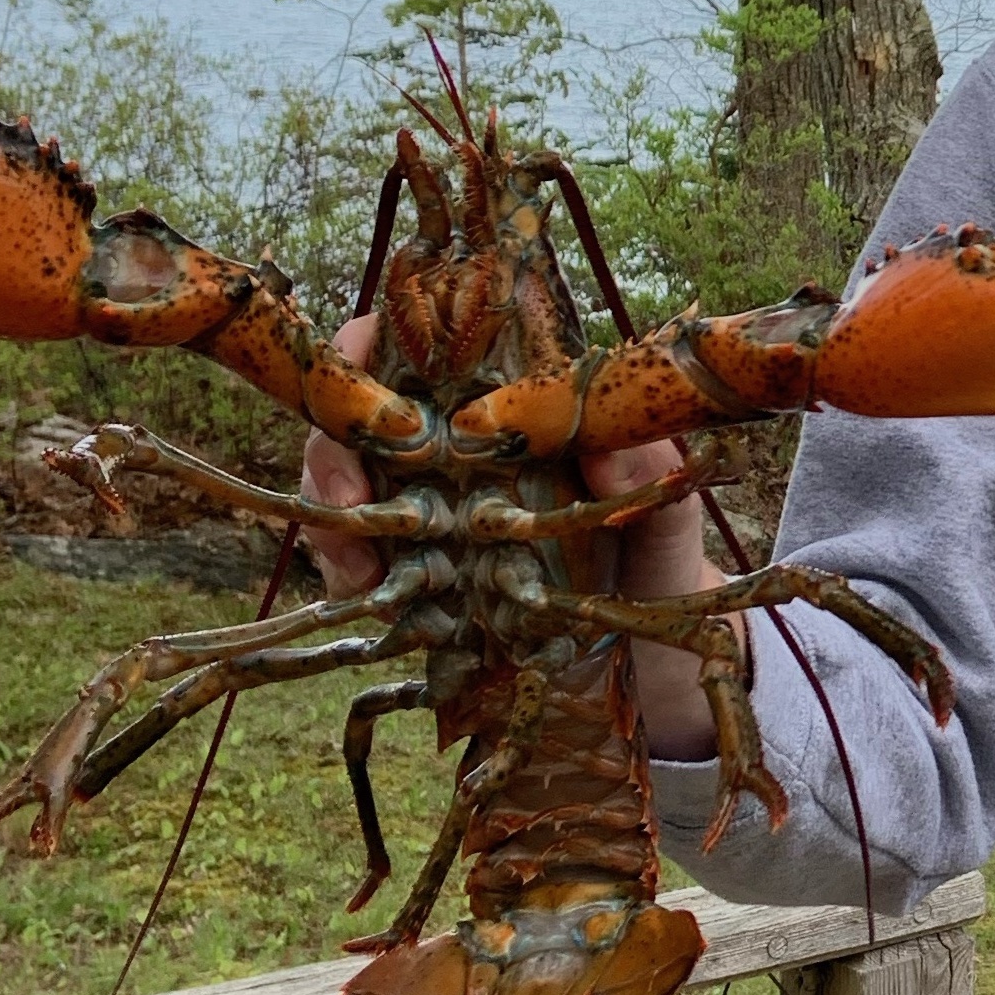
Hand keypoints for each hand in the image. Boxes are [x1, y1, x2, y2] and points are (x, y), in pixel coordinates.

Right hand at [297, 316, 730, 761]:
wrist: (646, 655)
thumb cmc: (654, 556)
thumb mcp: (664, 514)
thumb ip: (645, 476)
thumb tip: (600, 450)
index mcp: (514, 401)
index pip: (425, 339)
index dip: (372, 345)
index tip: (365, 395)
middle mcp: (460, 440)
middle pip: (361, 410)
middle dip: (335, 447)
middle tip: (348, 501)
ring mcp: (431, 498)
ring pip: (346, 477)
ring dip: (330, 513)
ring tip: (358, 569)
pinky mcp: (415, 562)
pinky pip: (354, 548)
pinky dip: (345, 566)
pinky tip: (364, 591)